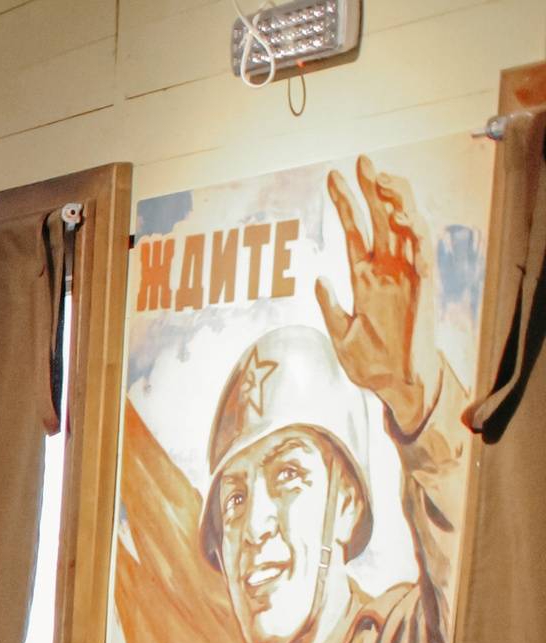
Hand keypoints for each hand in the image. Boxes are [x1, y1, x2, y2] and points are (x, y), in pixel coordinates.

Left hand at [316, 155, 439, 432]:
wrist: (394, 385)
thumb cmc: (371, 363)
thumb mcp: (340, 333)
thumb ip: (330, 306)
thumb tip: (317, 279)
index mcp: (365, 277)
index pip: (354, 231)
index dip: (345, 203)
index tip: (331, 176)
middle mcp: (387, 270)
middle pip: (380, 219)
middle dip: (371, 189)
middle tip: (361, 159)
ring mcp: (406, 276)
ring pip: (404, 227)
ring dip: (395, 201)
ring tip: (381, 178)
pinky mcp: (423, 287)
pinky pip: (422, 252)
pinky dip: (414, 231)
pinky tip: (403, 213)